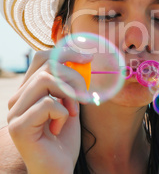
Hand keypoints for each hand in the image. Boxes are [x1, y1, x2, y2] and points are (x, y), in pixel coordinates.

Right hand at [7, 49, 91, 173]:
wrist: (58, 170)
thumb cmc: (64, 140)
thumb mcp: (70, 105)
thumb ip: (70, 86)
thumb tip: (81, 60)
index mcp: (28, 92)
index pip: (41, 58)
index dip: (64, 53)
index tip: (87, 58)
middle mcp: (17, 100)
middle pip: (47, 66)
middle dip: (74, 78)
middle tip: (83, 97)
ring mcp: (14, 113)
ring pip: (46, 80)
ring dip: (69, 95)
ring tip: (72, 113)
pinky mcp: (18, 127)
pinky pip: (48, 104)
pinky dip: (62, 113)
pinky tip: (59, 128)